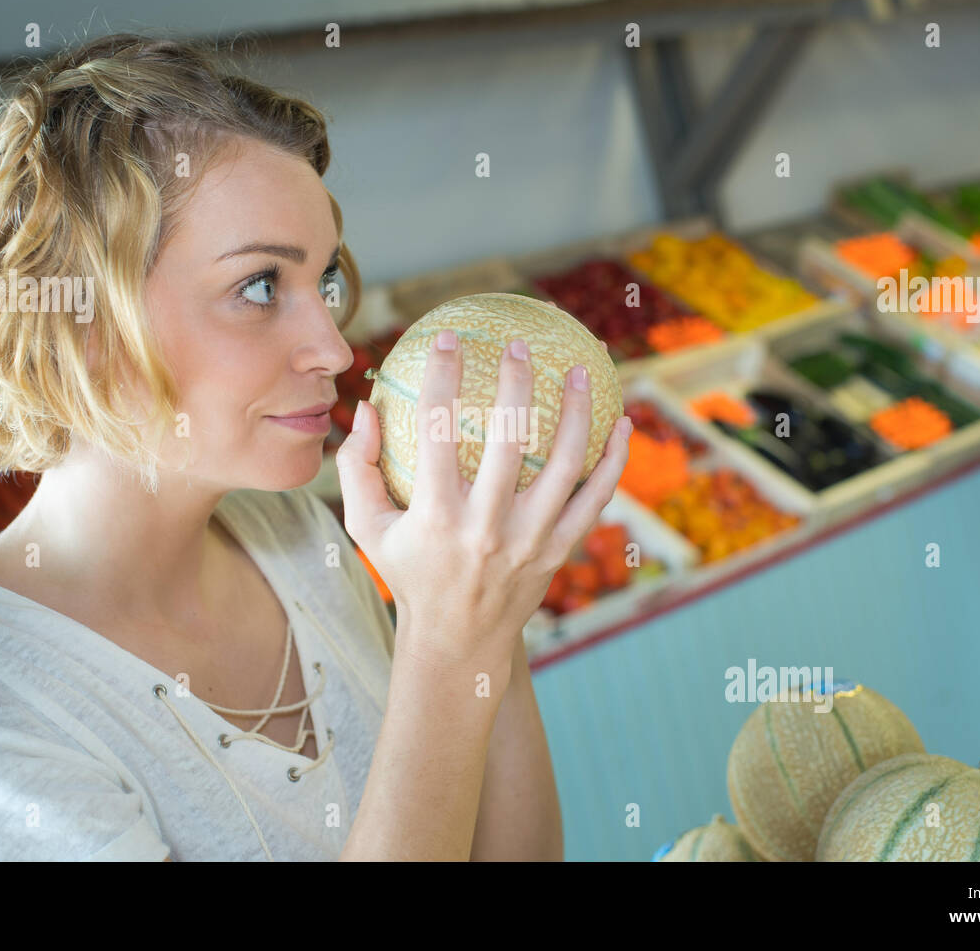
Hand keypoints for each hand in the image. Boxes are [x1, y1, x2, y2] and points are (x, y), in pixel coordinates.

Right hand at [335, 329, 630, 671]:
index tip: (449, 338)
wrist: (457, 640)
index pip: (438, 432)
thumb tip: (367, 407)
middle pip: (510, 444)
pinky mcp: (558, 553)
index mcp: (436, 516)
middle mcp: (485, 529)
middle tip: (520, 348)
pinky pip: (595, 501)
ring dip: (578, 416)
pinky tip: (622, 424)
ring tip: (581, 372)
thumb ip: (357, 468)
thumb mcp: (368, 528)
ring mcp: (528, 543)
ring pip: (564, 468)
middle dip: (517, 386)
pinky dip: (613, 463)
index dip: (443, 378)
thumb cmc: (408, 572)